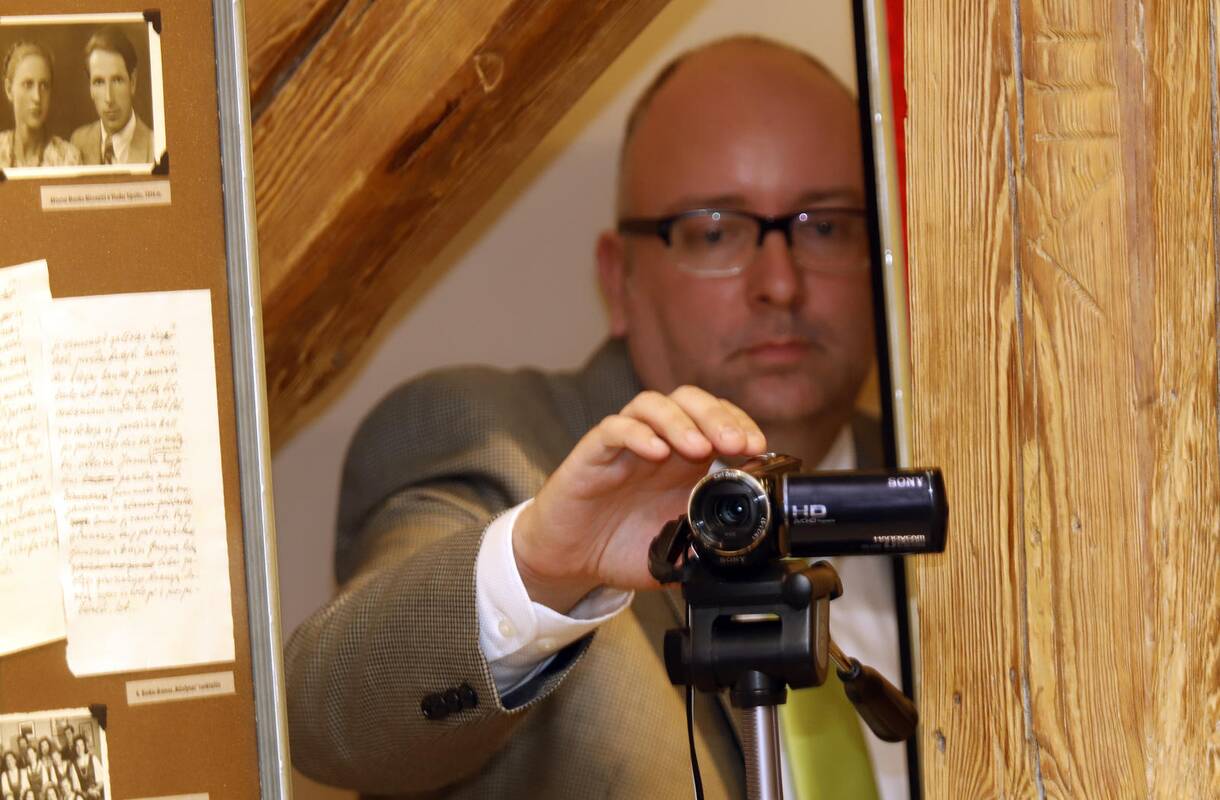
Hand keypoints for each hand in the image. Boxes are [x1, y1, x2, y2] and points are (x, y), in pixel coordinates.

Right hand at [512, 385, 766, 611]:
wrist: (571, 560)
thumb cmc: (621, 546)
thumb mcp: (676, 551)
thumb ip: (705, 548)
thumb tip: (739, 559)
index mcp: (682, 461)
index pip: (716, 419)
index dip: (739, 423)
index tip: (758, 448)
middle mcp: (656, 444)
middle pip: (689, 401)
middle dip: (717, 416)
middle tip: (736, 443)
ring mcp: (625, 446)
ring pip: (652, 404)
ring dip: (680, 421)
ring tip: (698, 448)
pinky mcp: (593, 453)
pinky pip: (613, 429)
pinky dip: (636, 433)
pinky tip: (654, 451)